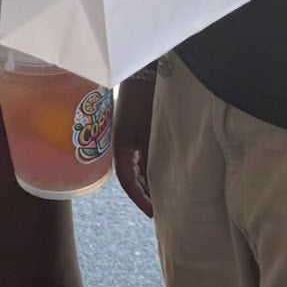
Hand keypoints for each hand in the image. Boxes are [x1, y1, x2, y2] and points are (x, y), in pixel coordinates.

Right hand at [115, 77, 155, 217]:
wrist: (144, 73)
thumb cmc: (144, 101)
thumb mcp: (147, 133)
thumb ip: (150, 158)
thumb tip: (156, 183)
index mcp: (120, 149)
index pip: (128, 182)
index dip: (140, 199)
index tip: (153, 214)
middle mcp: (122, 147)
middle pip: (132, 178)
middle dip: (146, 195)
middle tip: (163, 211)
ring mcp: (128, 140)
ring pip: (138, 169)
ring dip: (148, 182)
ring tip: (166, 197)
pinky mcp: (137, 132)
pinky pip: (142, 157)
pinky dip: (151, 169)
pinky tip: (164, 174)